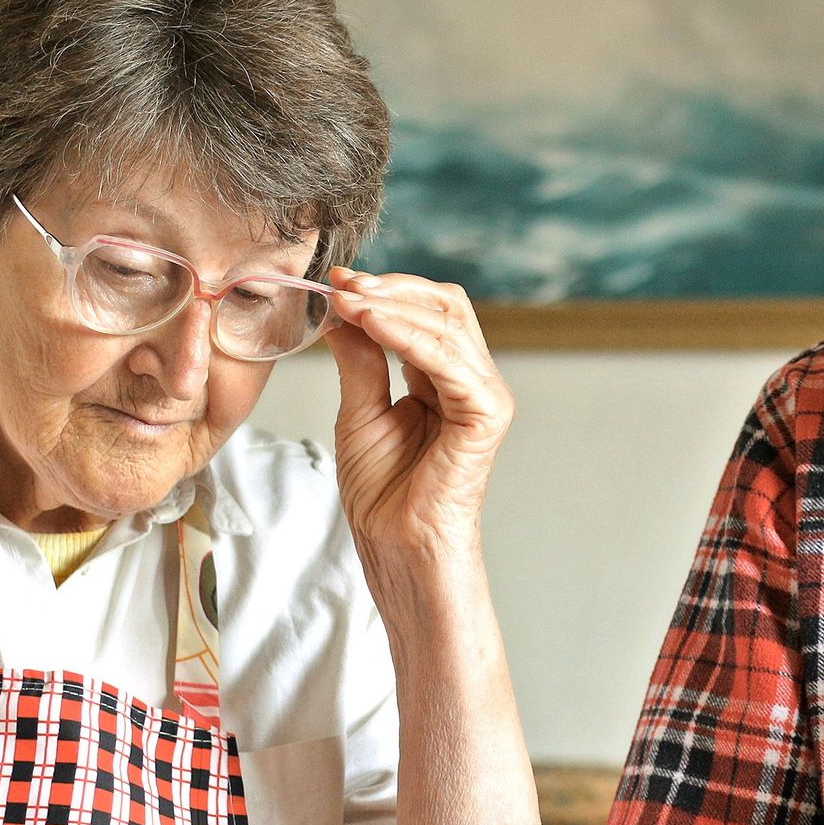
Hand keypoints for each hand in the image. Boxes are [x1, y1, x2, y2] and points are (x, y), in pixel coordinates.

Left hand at [323, 269, 511, 567]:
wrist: (395, 542)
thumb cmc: (383, 491)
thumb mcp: (359, 409)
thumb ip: (360, 359)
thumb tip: (341, 310)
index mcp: (444, 378)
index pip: (426, 311)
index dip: (383, 291)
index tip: (337, 281)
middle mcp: (470, 380)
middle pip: (445, 306)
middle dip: (391, 288)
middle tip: (343, 284)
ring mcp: (484, 395)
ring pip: (448, 323)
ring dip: (393, 305)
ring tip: (348, 301)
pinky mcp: (486, 414)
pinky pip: (449, 360)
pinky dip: (408, 336)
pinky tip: (370, 324)